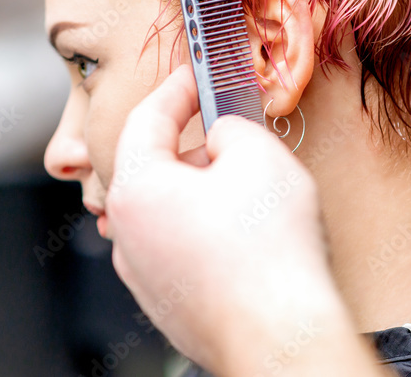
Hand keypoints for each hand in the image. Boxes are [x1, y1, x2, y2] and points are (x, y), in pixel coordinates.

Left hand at [106, 66, 375, 375]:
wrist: (281, 334)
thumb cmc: (268, 251)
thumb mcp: (259, 154)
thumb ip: (233, 126)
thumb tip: (224, 135)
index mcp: (137, 190)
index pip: (147, 119)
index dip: (178, 88)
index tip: (197, 75)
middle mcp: (128, 235)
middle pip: (157, 168)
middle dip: (197, 145)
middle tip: (237, 133)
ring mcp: (145, 276)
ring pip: (171, 211)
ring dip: (205, 190)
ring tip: (254, 191)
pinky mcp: (169, 304)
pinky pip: (183, 248)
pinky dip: (209, 229)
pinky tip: (249, 234)